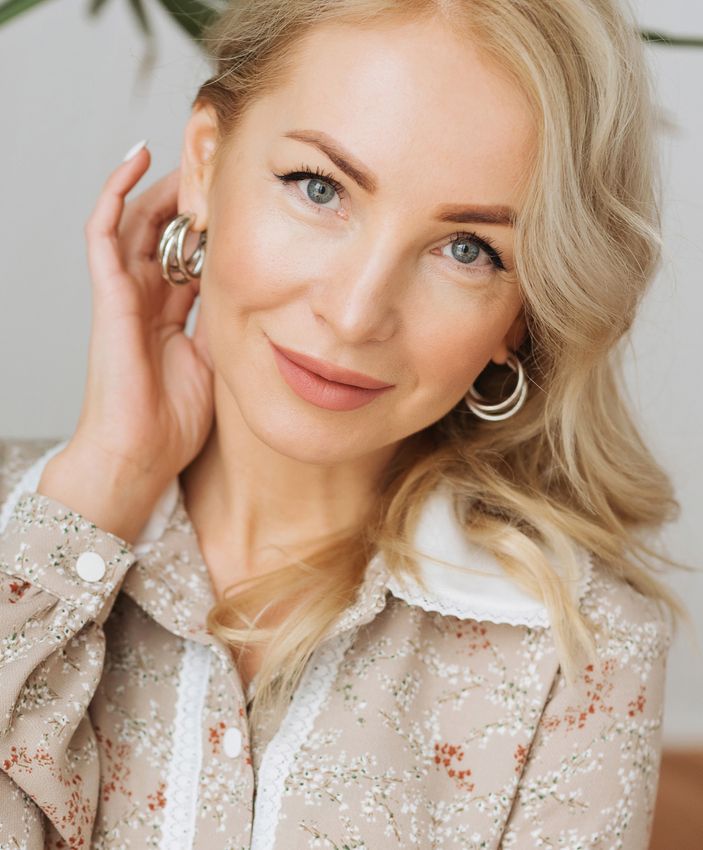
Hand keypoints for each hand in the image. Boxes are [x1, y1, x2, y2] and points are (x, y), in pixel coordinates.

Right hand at [42, 144, 214, 517]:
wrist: (140, 455)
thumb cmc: (173, 422)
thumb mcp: (217, 362)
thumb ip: (225, 323)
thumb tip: (256, 290)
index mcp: (171, 316)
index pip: (191, 257)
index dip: (213, 230)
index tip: (243, 205)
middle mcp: (147, 299)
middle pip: (166, 233)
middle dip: (191, 202)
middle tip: (221, 171)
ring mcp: (125, 294)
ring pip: (138, 222)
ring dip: (164, 189)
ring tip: (191, 156)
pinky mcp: (108, 293)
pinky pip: (103, 230)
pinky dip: (115, 192)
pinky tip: (138, 159)